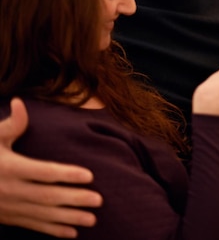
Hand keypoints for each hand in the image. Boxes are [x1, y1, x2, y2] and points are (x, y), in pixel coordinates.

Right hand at [0, 98, 101, 237]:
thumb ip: (11, 124)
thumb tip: (20, 102)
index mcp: (10, 168)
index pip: (43, 172)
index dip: (66, 174)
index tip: (90, 176)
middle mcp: (10, 190)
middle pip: (47, 196)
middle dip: (74, 199)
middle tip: (99, 200)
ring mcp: (9, 207)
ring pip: (43, 214)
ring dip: (68, 218)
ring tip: (92, 219)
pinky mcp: (9, 218)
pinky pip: (32, 225)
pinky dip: (52, 231)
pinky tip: (72, 234)